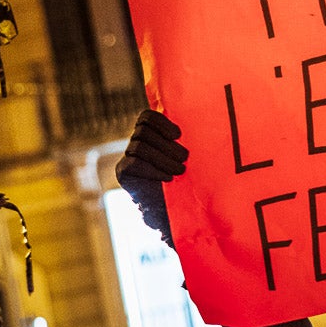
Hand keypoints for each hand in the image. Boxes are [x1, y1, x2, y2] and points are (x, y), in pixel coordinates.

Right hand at [115, 109, 186, 246]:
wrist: (175, 209)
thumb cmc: (188, 180)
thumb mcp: (189, 158)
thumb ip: (187, 142)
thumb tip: (203, 123)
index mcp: (152, 134)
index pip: (147, 117)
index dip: (161, 122)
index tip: (178, 134)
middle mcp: (136, 142)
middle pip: (143, 131)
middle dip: (166, 144)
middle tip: (185, 158)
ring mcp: (127, 156)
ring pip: (139, 146)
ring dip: (163, 158)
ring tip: (180, 171)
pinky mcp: (123, 172)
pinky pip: (133, 163)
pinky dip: (153, 170)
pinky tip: (167, 178)